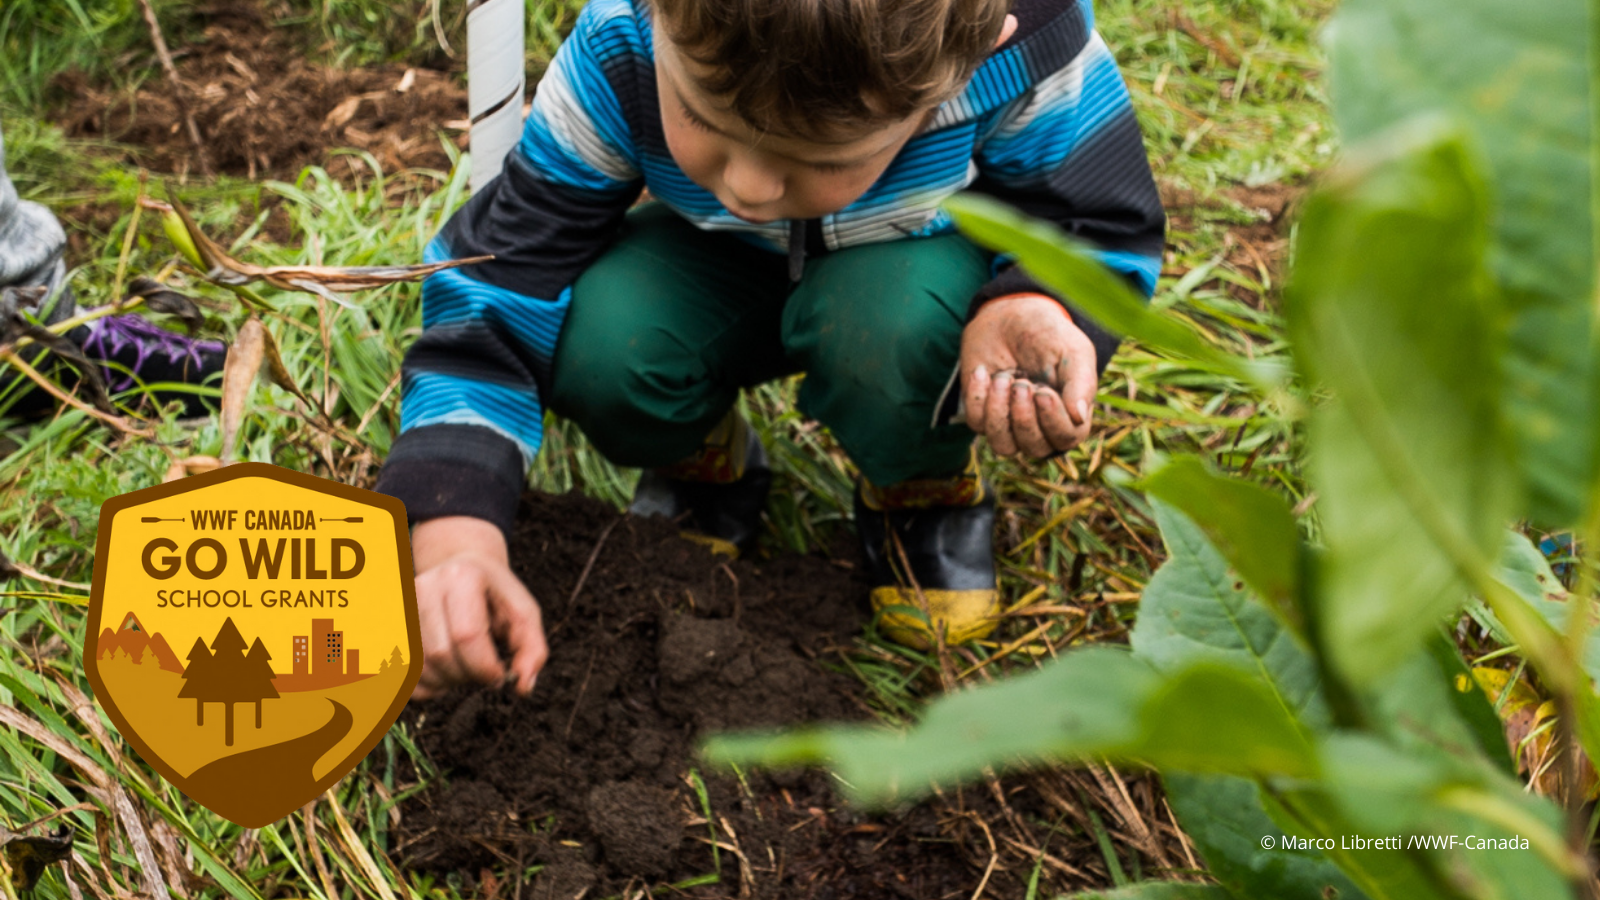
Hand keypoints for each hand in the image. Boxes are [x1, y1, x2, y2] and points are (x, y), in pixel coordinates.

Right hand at [410, 516, 547, 699]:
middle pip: (440, 654)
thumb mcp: (524, 614)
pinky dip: (426, 687)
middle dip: (467, 676)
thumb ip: (532, 650)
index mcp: (462, 577)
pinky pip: (401, 674)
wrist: (461, 569)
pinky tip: (446, 674)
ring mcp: (402, 606)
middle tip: (484, 674)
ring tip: (467, 670)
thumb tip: (523, 686)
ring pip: (418, 667)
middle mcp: (425, 587)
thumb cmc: (496, 595)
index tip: (499, 676)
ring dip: (447, 683)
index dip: (485, 667)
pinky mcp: (391, 626)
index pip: (466, 635)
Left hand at [959, 293, 1097, 457]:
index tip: (1043, 392)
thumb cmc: (1049, 334)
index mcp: (1071, 415)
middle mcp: (1042, 427)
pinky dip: (978, 397)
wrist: (1010, 315)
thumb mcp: (1073, 350)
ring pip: (1003, 445)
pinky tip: (984, 371)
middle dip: (1024, 416)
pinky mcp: (983, 415)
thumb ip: (1081, 382)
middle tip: (1021, 382)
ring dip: (999, 412)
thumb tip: (1079, 417)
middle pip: (1035, 448)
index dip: (1053, 421)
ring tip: (1004, 378)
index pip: (1066, 439)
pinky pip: (976, 423)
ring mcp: (1010, 425)